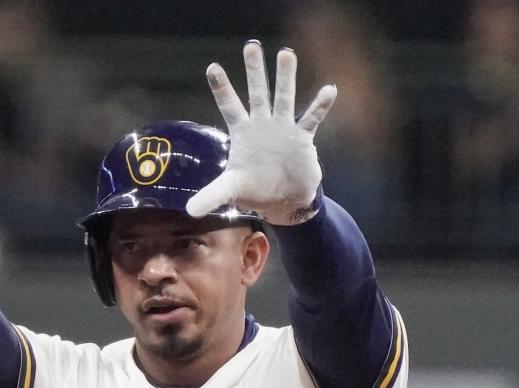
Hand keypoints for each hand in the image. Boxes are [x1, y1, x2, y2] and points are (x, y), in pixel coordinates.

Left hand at [186, 41, 336, 225]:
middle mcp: (262, 125)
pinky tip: (329, 90)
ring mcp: (283, 128)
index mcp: (242, 132)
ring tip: (286, 53)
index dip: (222, 88)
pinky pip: (311, 118)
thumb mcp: (230, 191)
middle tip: (251, 45)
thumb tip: (189, 211)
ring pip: (284, 98)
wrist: (283, 199)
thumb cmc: (254, 189)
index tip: (212, 67)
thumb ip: (211, 195)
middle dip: (254, 71)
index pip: (229, 106)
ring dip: (285, 78)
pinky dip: (319, 106)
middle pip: (257, 93)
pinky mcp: (302, 138)